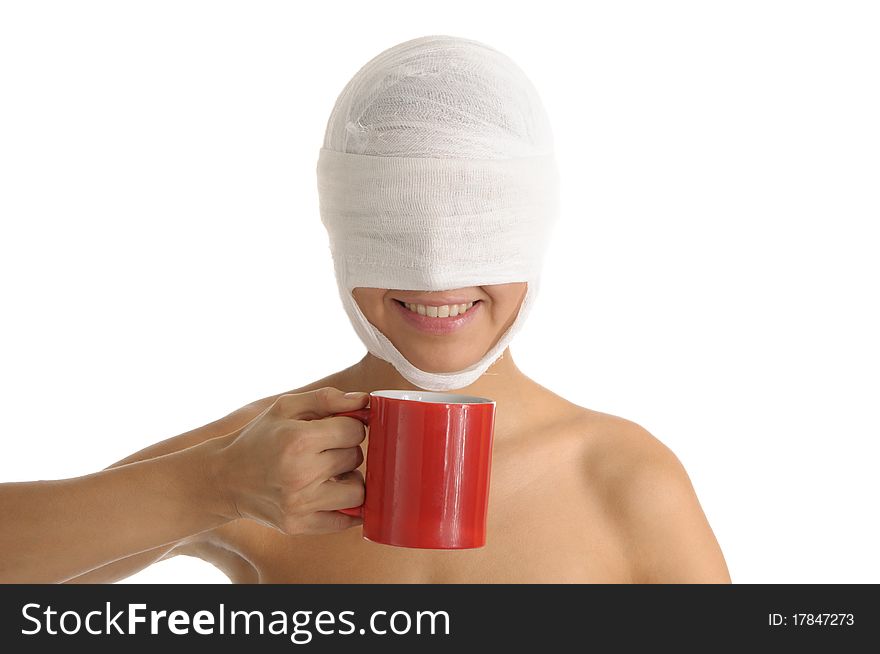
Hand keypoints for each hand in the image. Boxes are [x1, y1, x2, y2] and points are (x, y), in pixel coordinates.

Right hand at [213, 386, 367, 534]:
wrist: (225, 478)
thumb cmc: (259, 438)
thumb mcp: (286, 408)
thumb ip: (327, 399)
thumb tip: (365, 401)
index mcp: (298, 440)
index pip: (354, 431)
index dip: (350, 425)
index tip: (336, 428)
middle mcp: (300, 474)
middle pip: (356, 458)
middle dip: (346, 450)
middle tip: (327, 450)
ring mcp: (300, 504)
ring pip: (358, 492)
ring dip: (351, 480)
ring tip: (331, 473)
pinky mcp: (298, 525)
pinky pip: (345, 521)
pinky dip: (347, 508)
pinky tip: (333, 493)